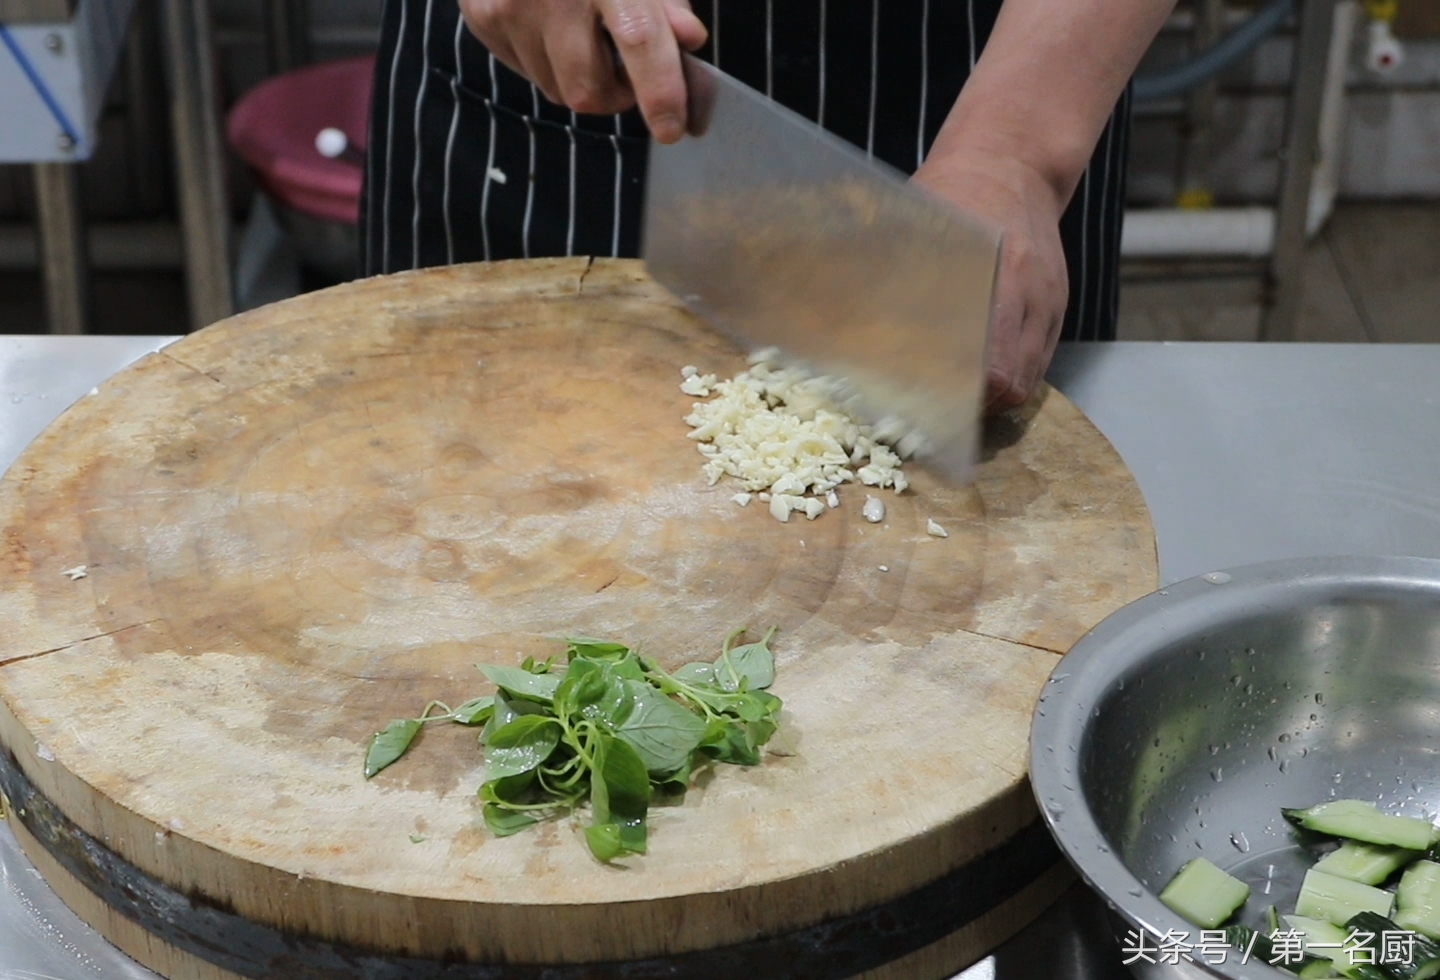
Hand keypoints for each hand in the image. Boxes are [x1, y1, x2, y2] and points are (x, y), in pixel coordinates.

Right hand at [460, 0, 707, 143]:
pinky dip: (548, 61)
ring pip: (557, 89)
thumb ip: (666, 1)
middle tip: (627, 68)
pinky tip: (550, 23)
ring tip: (583, 33)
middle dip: (616, 94)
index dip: (660, 91)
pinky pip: (527, 71)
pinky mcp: (483, 19)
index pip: (638, 40)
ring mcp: (509, 8)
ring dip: (581, 78)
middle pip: (589, 90)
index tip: (671, 127)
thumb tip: (689, 40)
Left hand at [912, 148, 1068, 412]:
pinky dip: (1008, 377)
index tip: (926, 403)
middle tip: (933, 411)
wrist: (1013, 164)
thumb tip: (845, 323)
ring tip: (953, 400)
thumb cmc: (954, 194)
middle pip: (1011, 384)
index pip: (992, 367)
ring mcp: (1050, 305)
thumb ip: (891, 278)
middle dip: (974, 408)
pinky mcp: (1056, 308)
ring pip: (1028, 381)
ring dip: (992, 399)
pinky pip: (1037, 363)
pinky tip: (977, 375)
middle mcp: (1034, 295)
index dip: (962, 396)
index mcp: (1002, 273)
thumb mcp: (919, 229)